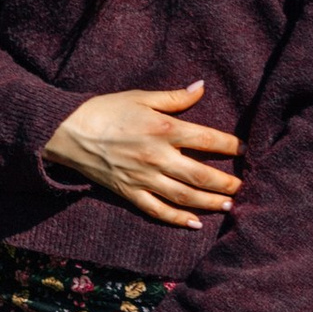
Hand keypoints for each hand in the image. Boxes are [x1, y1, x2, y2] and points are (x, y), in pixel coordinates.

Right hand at [44, 80, 241, 229]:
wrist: (67, 132)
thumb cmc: (105, 110)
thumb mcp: (140, 97)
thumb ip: (174, 97)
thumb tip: (202, 88)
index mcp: (164, 129)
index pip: (207, 139)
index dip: (230, 145)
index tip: (245, 150)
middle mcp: (158, 157)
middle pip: (201, 175)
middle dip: (226, 183)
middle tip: (243, 187)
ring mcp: (144, 179)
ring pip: (185, 197)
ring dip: (210, 203)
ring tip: (229, 206)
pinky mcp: (130, 193)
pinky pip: (158, 211)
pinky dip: (178, 220)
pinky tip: (195, 224)